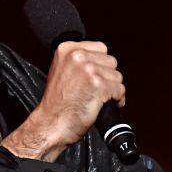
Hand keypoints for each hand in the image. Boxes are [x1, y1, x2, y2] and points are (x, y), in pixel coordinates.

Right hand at [1, 41, 124, 161]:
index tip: (95, 77)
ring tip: (99, 99)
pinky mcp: (98, 85)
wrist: (51, 124)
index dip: (101, 65)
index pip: (100, 48)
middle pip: (111, 61)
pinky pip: (120, 90)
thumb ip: (78, 61)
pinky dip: (117, 100)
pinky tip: (104, 106)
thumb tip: (101, 61)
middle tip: (97, 90)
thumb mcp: (61, 71)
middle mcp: (77, 56)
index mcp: (67, 49)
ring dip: (112, 89)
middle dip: (107, 77)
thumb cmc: (56, 104)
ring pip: (117, 76)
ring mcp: (88, 70)